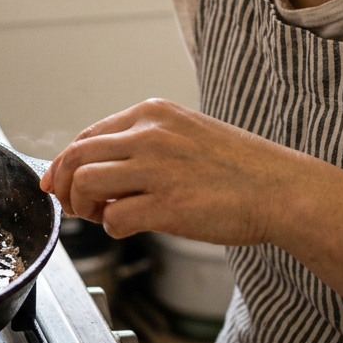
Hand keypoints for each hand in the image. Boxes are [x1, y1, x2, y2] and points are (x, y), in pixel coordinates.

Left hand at [42, 98, 319, 244]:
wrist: (284, 189)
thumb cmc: (240, 168)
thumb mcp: (186, 135)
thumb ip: (143, 145)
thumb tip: (98, 171)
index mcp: (152, 114)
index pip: (87, 136)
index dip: (64, 163)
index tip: (57, 182)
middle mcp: (149, 135)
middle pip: (76, 157)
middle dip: (63, 186)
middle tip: (72, 206)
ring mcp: (157, 169)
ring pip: (84, 184)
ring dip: (82, 207)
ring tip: (101, 217)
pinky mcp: (167, 206)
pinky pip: (114, 220)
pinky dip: (112, 229)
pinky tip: (129, 228)